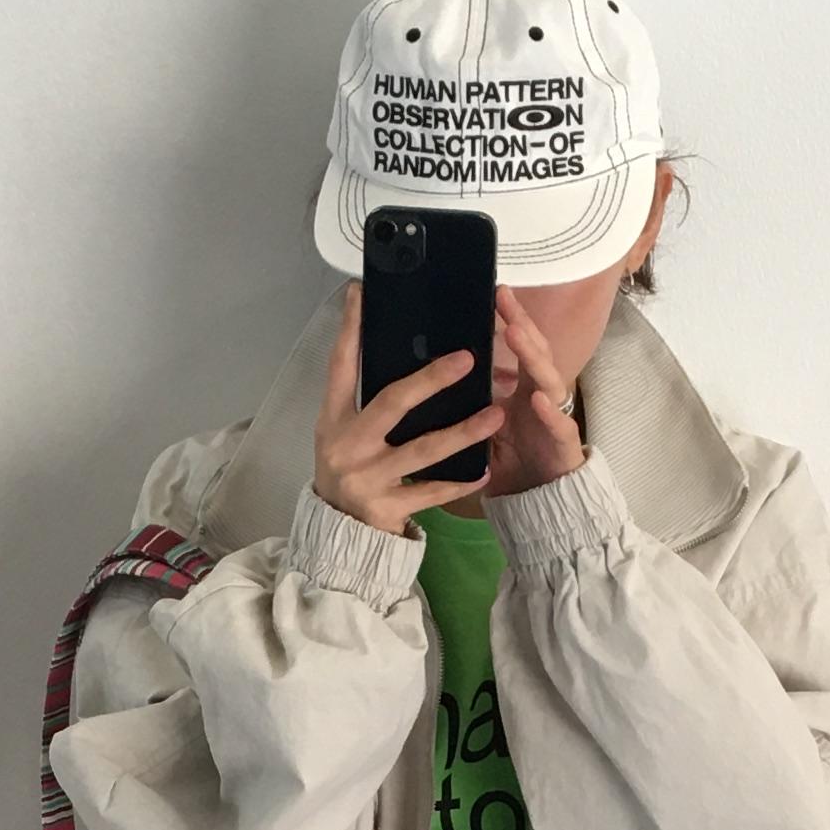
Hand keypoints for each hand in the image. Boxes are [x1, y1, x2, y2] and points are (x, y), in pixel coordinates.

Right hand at [312, 283, 502, 533]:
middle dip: (430, 380)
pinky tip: (484, 470)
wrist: (336, 535)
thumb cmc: (348, 471)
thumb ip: (365, 401)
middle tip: (465, 360)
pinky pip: (431, 492)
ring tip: (495, 415)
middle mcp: (347, 445)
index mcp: (333, 419)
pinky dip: (459, 481)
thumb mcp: (343, 433)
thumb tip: (402, 352)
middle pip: (391, 402)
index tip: (361, 294)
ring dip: (463, 432)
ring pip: (422, 449)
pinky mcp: (386, 508)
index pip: (341, 367)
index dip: (350, 330)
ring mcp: (366, 477)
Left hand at [476, 287, 587, 498]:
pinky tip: (538, 398)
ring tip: (516, 334)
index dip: (511, 319)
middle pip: (536, 352)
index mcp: (523, 389)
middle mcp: (541, 396)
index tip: (494, 293)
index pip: (519, 347)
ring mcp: (555, 417)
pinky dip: (549, 411)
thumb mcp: (484, 427)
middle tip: (504, 298)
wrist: (539, 502)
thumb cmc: (512, 462)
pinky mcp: (563, 445)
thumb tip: (433, 380)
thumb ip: (471, 403)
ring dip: (532, 356)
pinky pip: (559, 425)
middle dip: (522, 323)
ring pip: (549, 379)